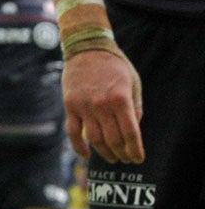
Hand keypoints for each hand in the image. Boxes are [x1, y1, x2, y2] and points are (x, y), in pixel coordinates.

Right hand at [64, 48, 144, 163]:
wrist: (87, 49)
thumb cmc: (114, 66)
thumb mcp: (133, 84)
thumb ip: (135, 108)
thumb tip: (132, 131)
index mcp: (121, 99)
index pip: (130, 133)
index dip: (135, 150)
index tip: (137, 159)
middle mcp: (102, 105)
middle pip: (113, 139)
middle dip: (121, 153)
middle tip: (125, 159)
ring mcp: (84, 106)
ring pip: (94, 139)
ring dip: (104, 153)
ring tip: (112, 158)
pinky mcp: (70, 105)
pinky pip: (73, 132)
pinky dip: (79, 146)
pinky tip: (87, 155)